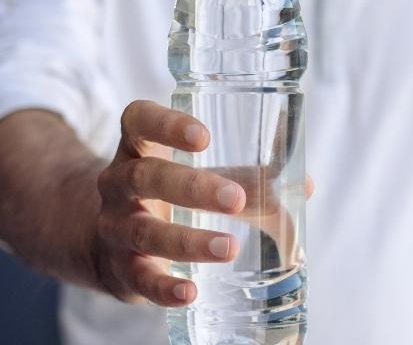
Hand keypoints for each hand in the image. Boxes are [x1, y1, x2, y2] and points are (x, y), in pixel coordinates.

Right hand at [93, 100, 252, 306]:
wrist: (108, 242)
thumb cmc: (169, 197)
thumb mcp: (197, 175)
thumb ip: (247, 177)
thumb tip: (304, 184)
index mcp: (139, 148)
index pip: (139, 121)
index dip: (166, 124)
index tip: (203, 135)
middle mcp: (119, 183)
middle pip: (145, 177)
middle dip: (192, 187)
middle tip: (236, 199)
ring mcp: (116, 227)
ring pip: (145, 230)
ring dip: (189, 240)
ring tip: (229, 247)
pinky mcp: (122, 268)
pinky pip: (140, 278)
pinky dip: (165, 287)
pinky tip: (190, 291)